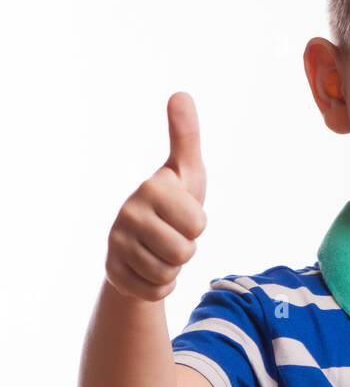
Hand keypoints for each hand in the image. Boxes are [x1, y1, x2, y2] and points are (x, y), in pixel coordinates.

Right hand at [105, 92, 207, 301]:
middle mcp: (128, 213)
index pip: (198, 224)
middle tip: (173, 235)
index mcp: (152, 188)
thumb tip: (181, 94)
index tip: (182, 214)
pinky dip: (159, 285)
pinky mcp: (113, 272)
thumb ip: (186, 136)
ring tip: (160, 249)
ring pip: (168, 273)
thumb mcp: (185, 171)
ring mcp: (117, 244)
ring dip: (172, 267)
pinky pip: (155, 291)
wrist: (141, 241)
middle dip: (186, 249)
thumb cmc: (173, 202)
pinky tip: (148, 267)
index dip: (197, 225)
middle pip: (184, 252)